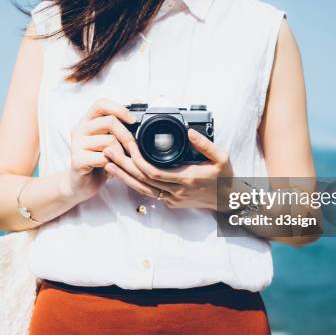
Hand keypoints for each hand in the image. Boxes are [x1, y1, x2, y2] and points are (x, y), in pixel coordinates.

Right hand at [68, 98, 135, 201]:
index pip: (101, 104)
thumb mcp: (110, 140)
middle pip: (109, 122)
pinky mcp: (77, 160)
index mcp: (87, 121)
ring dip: (121, 153)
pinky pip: (104, 158)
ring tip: (119, 161)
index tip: (133, 120)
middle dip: (127, 135)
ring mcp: (76, 145)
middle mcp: (79, 129)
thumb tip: (137, 101)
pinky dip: (113, 164)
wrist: (82, 184)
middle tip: (132, 148)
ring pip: (109, 141)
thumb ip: (120, 124)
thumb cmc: (100, 160)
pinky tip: (111, 168)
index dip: (119, 109)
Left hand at [103, 128, 232, 209]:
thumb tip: (190, 131)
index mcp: (187, 178)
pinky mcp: (171, 202)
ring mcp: (172, 199)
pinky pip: (149, 193)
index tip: (129, 146)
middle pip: (142, 180)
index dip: (138, 160)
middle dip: (123, 166)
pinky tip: (124, 174)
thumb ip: (205, 144)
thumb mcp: (221, 157)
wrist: (228, 201)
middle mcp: (176, 191)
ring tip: (108, 163)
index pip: (154, 172)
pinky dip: (134, 183)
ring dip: (124, 176)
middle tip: (107, 151)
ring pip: (142, 189)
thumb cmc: (224, 177)